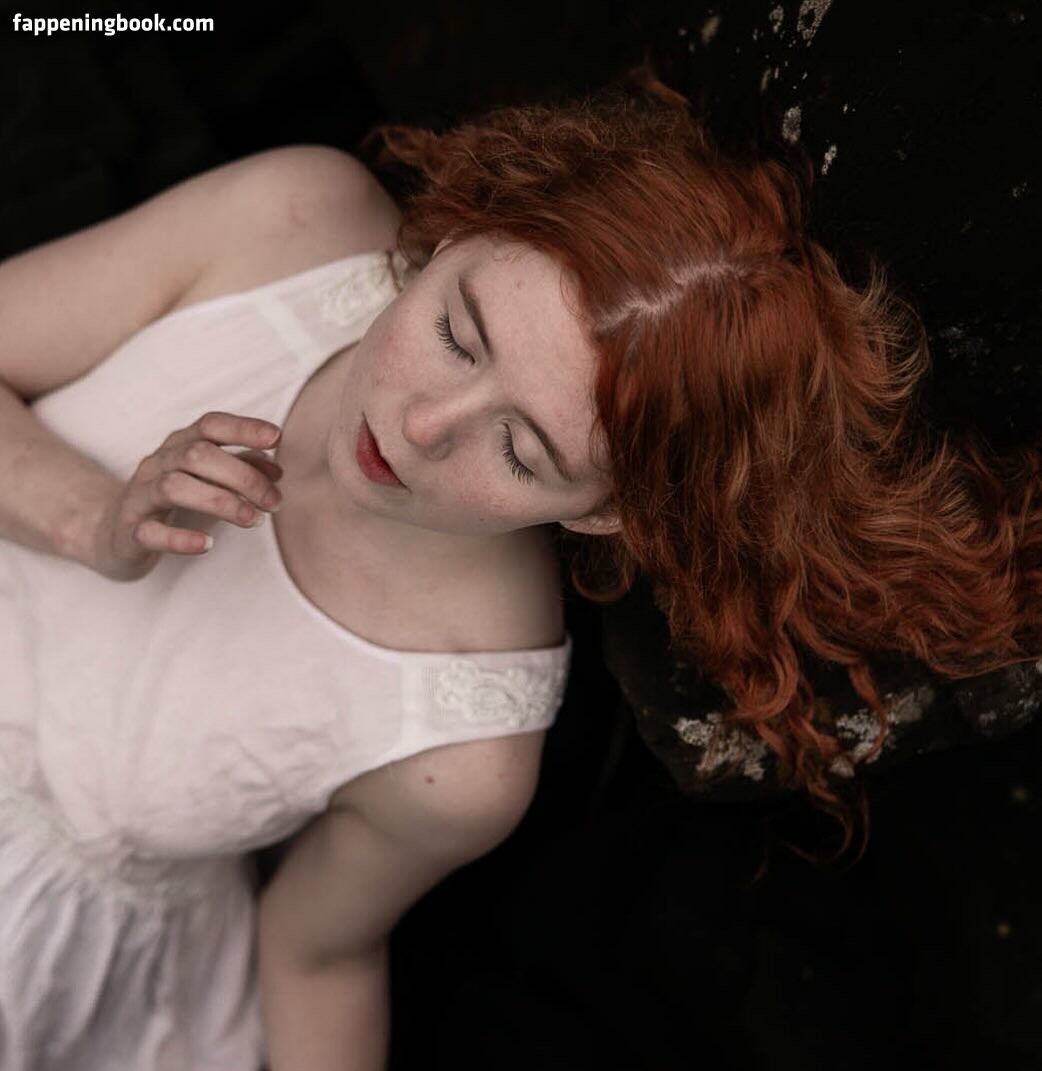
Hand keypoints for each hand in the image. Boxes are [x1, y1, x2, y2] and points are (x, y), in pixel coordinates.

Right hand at [90, 411, 283, 580]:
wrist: (114, 532)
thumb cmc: (174, 501)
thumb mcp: (209, 480)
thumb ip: (242, 469)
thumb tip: (278, 469)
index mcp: (179, 446)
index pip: (210, 425)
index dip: (242, 427)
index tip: (276, 437)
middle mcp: (158, 464)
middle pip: (198, 454)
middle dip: (243, 476)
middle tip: (275, 502)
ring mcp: (140, 496)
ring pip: (174, 486)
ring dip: (220, 501)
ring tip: (254, 520)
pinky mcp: (128, 532)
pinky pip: (150, 532)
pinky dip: (179, 539)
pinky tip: (207, 544)